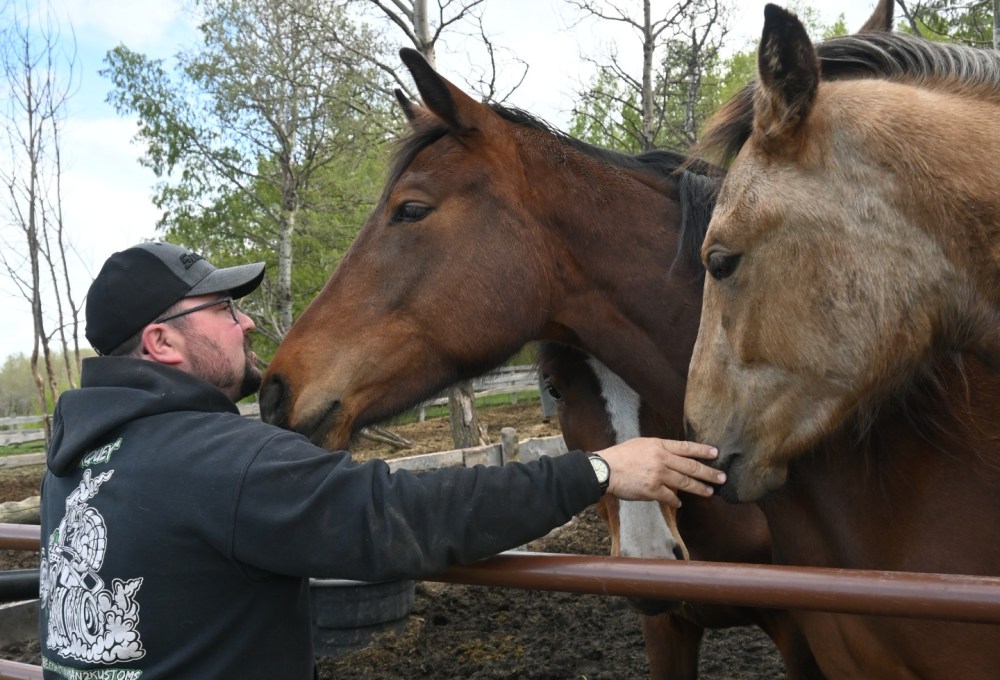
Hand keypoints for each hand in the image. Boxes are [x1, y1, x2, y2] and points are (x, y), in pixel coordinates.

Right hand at [595, 437, 724, 507]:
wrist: (605, 470)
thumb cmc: (621, 456)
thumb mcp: (641, 444)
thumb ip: (659, 449)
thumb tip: (674, 457)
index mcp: (659, 445)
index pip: (686, 447)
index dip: (702, 450)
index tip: (716, 453)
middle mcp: (661, 459)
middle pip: (691, 466)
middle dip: (709, 473)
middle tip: (722, 477)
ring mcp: (658, 475)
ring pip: (685, 482)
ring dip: (699, 488)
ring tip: (710, 492)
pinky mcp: (652, 490)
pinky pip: (670, 497)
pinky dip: (675, 501)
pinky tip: (679, 503)